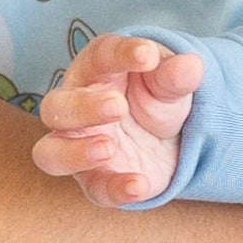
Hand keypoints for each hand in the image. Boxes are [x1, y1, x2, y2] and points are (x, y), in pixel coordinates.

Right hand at [29, 35, 199, 208]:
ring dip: (75, 152)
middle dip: (83, 107)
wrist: (168, 137)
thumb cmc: (156, 98)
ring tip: (108, 148)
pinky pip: (95, 189)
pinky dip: (114, 188)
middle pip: (57, 107)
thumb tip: (191, 65)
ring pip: (51, 153)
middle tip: (119, 106)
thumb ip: (175, 76)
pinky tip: (139, 185)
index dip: (120, 54)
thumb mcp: (169, 83)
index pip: (98, 56)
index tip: (148, 55)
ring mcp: (79, 148)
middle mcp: (76, 110)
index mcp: (95, 72)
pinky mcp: (96, 180)